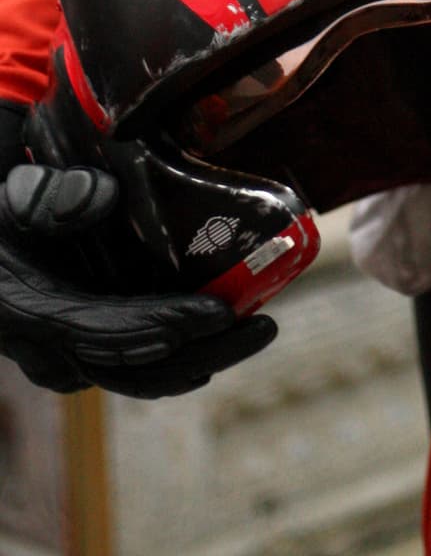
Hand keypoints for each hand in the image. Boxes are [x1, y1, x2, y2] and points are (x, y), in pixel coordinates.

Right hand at [0, 106, 274, 398]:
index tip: (218, 313)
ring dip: (202, 358)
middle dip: (204, 353)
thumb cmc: (1, 226)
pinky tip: (222, 334)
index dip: (164, 325)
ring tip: (257, 330)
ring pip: (141, 376)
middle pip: (136, 369)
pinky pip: (137, 366)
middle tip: (264, 327)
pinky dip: (182, 355)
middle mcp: (50, 353)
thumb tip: (101, 194)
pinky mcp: (86, 358)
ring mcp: (68, 363)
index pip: (103, 331)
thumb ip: (47, 196)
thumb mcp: (11, 202)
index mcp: (31, 314)